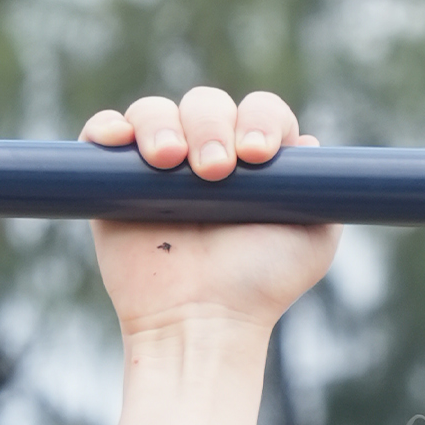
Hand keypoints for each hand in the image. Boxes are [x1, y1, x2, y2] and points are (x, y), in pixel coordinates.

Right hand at [80, 85, 338, 335]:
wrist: (201, 321)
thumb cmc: (260, 285)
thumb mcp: (314, 238)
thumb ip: (321, 189)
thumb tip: (306, 142)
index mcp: (254, 160)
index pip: (259, 110)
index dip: (259, 119)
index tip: (258, 154)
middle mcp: (206, 153)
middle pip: (206, 103)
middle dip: (211, 126)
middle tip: (214, 172)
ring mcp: (157, 166)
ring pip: (154, 111)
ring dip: (160, 125)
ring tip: (168, 162)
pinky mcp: (112, 181)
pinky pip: (102, 133)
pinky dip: (106, 128)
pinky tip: (118, 142)